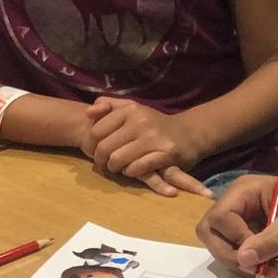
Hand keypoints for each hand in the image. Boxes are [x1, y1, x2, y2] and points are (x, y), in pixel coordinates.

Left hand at [84, 97, 208, 197]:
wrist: (189, 133)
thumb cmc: (154, 124)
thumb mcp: (132, 108)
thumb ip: (108, 106)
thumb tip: (88, 112)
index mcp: (130, 109)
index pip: (96, 131)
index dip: (90, 145)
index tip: (94, 152)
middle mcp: (141, 121)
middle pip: (105, 148)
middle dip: (101, 160)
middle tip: (104, 164)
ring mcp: (154, 138)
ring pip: (118, 159)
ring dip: (115, 168)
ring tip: (118, 168)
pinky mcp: (166, 154)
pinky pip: (137, 168)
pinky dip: (131, 172)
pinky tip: (133, 170)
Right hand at [199, 170, 277, 273]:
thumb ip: (270, 240)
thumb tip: (242, 259)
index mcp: (244, 190)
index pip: (219, 218)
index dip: (235, 239)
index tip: (258, 253)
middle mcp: (236, 203)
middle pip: (210, 232)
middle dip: (229, 254)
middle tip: (254, 268)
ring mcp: (241, 220)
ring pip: (221, 246)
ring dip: (240, 263)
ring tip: (268, 271)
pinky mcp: (250, 235)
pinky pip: (237, 253)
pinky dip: (249, 265)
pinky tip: (270, 271)